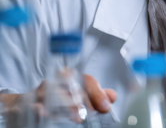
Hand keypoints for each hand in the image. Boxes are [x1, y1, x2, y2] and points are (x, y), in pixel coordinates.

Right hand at [0, 74, 115, 125]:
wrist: (23, 105)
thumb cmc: (56, 99)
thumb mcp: (77, 96)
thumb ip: (95, 96)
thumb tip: (112, 96)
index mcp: (69, 77)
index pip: (87, 80)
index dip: (98, 93)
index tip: (106, 106)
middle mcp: (55, 81)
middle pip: (73, 87)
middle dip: (85, 101)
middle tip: (92, 113)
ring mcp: (38, 92)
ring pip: (54, 94)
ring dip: (67, 104)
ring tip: (78, 116)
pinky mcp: (24, 104)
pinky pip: (31, 104)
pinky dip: (38, 108)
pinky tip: (44, 111)